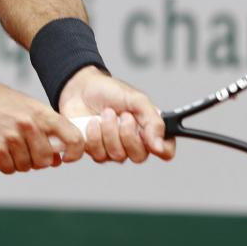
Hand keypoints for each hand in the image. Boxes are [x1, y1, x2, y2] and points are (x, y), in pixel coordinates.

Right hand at [0, 75, 85, 173]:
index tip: (66, 157)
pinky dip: (4, 164)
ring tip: (8, 145)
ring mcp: (12, 139)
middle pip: (46, 159)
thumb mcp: (25, 105)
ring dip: (18, 161)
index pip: (73, 137)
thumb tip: (57, 159)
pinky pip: (9, 169)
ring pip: (27, 166)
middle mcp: (29, 126)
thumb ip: (44, 128)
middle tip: (25, 149)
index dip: (75, 152)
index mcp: (41, 113)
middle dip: (37, 160)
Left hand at [58, 67, 174, 163]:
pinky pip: (100, 155)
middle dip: (128, 135)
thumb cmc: (110, 91)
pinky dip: (95, 137)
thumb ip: (153, 121)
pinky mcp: (97, 150)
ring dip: (109, 132)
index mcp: (149, 129)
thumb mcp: (136, 100)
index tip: (152, 140)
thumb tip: (160, 145)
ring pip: (118, 156)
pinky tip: (92, 123)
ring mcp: (115, 148)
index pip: (165, 150)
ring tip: (105, 114)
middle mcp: (134, 142)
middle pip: (139, 156)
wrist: (81, 88)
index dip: (162, 149)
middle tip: (123, 116)